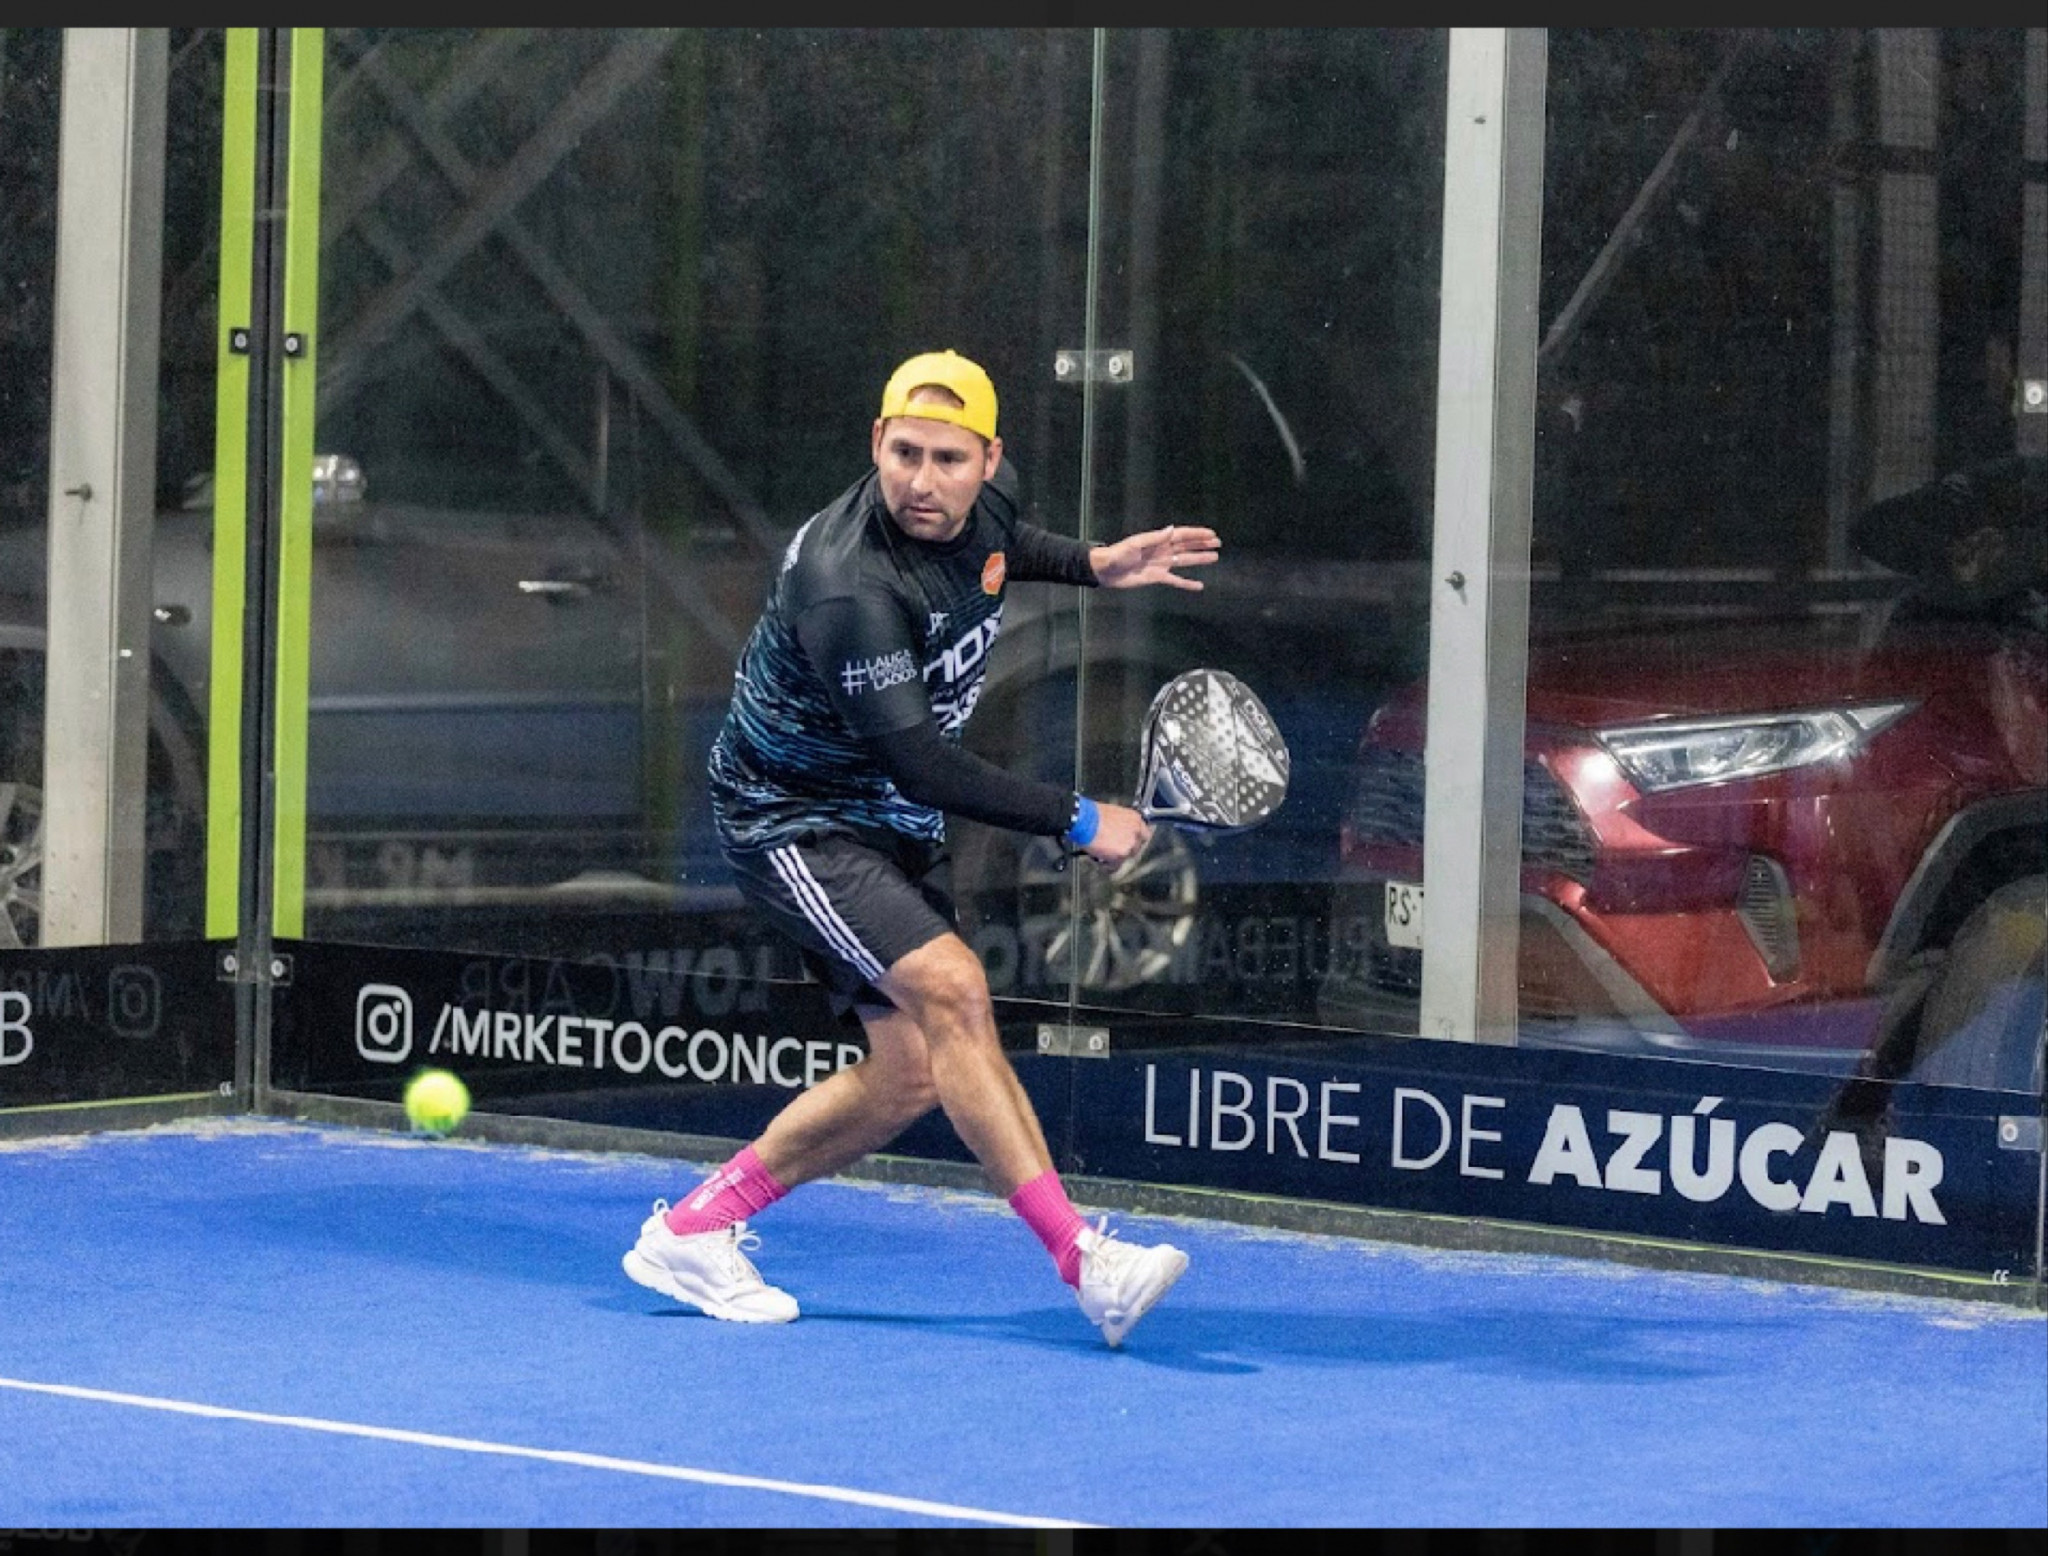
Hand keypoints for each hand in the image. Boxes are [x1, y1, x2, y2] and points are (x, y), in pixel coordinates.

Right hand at [1081, 801, 1152, 867]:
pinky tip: (1101, 861)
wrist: (1085, 821)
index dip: (1135, 839)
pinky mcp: (1121, 855)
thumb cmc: (1093, 814)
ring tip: (1104, 854)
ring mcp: (1130, 844)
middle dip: (1126, 849)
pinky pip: (1116, 865)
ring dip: (1117, 857)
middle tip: (1114, 849)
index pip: (1144, 834)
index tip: (1130, 843)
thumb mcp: (1113, 813)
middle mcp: (1136, 832)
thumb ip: (1121, 824)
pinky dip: (1108, 865)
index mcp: (1135, 819)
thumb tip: (1118, 831)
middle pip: (1136, 847)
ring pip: (1126, 857)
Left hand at [1091, 523, 1221, 591]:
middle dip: (1202, 544)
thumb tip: (1172, 529)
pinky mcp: (1157, 577)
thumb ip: (1155, 538)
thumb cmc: (1118, 554)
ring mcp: (1161, 564)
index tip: (1211, 534)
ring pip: (1184, 561)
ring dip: (1199, 559)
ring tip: (1214, 558)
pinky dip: (1186, 583)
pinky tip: (1198, 585)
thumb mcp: (1136, 544)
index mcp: (1158, 540)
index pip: (1182, 535)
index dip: (1197, 534)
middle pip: (1186, 546)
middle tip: (1218, 543)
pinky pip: (1175, 580)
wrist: (1106, 570)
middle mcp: (1162, 551)